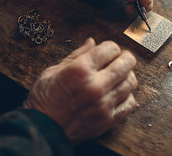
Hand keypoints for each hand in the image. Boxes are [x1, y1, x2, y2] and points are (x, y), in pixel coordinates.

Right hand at [23, 38, 137, 143]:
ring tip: (117, 77)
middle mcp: (95, 86)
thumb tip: (92, 42)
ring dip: (126, 76)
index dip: (110, 47)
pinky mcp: (108, 119)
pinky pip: (130, 103)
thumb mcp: (53, 71)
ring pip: (131, 82)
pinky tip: (118, 94)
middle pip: (127, 62)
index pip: (111, 48)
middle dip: (124, 57)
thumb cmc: (43, 100)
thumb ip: (76, 55)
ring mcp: (104, 104)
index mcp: (80, 70)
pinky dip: (127, 96)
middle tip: (119, 59)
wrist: (41, 130)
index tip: (106, 51)